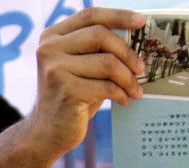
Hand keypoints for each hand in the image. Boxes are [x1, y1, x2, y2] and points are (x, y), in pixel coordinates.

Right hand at [27, 8, 145, 157]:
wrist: (47, 131)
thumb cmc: (71, 95)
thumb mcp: (80, 66)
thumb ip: (96, 49)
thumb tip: (135, 36)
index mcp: (52, 37)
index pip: (89, 16)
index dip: (117, 16)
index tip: (140, 21)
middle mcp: (49, 49)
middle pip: (101, 35)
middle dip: (127, 52)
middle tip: (141, 68)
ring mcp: (55, 70)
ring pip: (108, 62)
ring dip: (128, 78)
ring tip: (134, 89)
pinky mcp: (66, 92)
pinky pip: (107, 86)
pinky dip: (122, 93)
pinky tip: (124, 100)